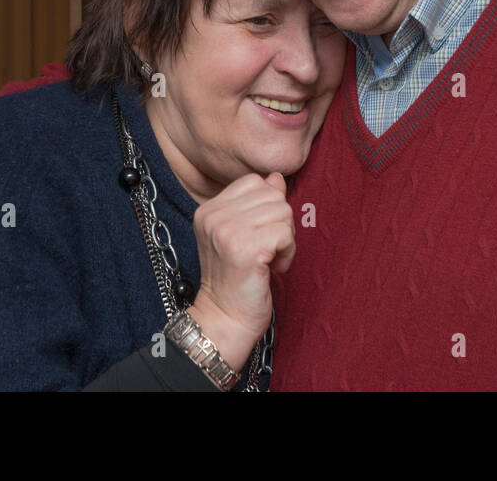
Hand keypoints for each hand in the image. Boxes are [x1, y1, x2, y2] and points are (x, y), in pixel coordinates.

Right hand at [187, 172, 294, 371]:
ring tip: (269, 260)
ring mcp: (228, 231)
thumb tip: (277, 178)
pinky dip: (288, 253)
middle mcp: (214, 216)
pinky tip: (273, 268)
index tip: (259, 235)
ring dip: (286, 240)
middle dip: (280, 224)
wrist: (225, 319)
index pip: (254, 182)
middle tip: (267, 251)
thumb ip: (257, 204)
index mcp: (208, 209)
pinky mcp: (246, 248)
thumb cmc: (237, 279)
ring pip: (283, 212)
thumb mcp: (242, 234)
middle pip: (273, 196)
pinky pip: (286, 233)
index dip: (267, 207)